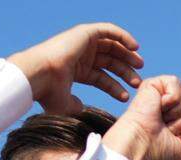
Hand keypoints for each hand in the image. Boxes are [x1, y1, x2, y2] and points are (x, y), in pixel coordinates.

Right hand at [8, 23, 142, 113]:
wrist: (40, 76)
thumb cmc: (48, 93)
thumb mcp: (65, 104)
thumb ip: (75, 106)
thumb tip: (80, 107)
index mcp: (76, 71)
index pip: (101, 77)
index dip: (115, 87)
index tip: (126, 96)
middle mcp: (80, 56)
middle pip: (109, 62)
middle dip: (125, 71)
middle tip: (137, 82)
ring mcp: (82, 43)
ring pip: (111, 47)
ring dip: (127, 55)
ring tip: (140, 66)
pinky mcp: (85, 33)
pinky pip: (108, 30)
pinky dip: (123, 36)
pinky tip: (135, 47)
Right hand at [101, 74, 180, 159]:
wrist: (140, 147)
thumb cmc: (159, 154)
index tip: (176, 139)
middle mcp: (174, 106)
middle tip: (167, 129)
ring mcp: (164, 94)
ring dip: (179, 112)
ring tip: (162, 119)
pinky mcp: (155, 84)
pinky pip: (176, 83)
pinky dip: (171, 97)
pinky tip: (158, 106)